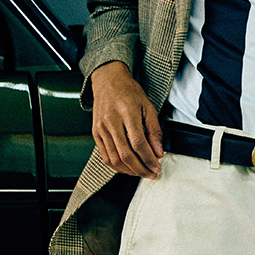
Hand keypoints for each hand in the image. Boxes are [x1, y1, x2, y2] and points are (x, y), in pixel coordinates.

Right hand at [89, 57, 163, 179]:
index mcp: (127, 111)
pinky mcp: (95, 133)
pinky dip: (117, 167)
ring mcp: (101, 128)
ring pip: (115, 159)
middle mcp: (111, 120)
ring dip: (130, 171)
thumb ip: (154, 130)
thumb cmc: (129, 91)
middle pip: (126, 154)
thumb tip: (158, 152)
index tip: (157, 167)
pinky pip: (105, 156)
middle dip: (141, 169)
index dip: (149, 159)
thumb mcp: (147, 105)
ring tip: (141, 172)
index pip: (138, 143)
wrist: (108, 80)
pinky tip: (127, 168)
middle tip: (151, 174)